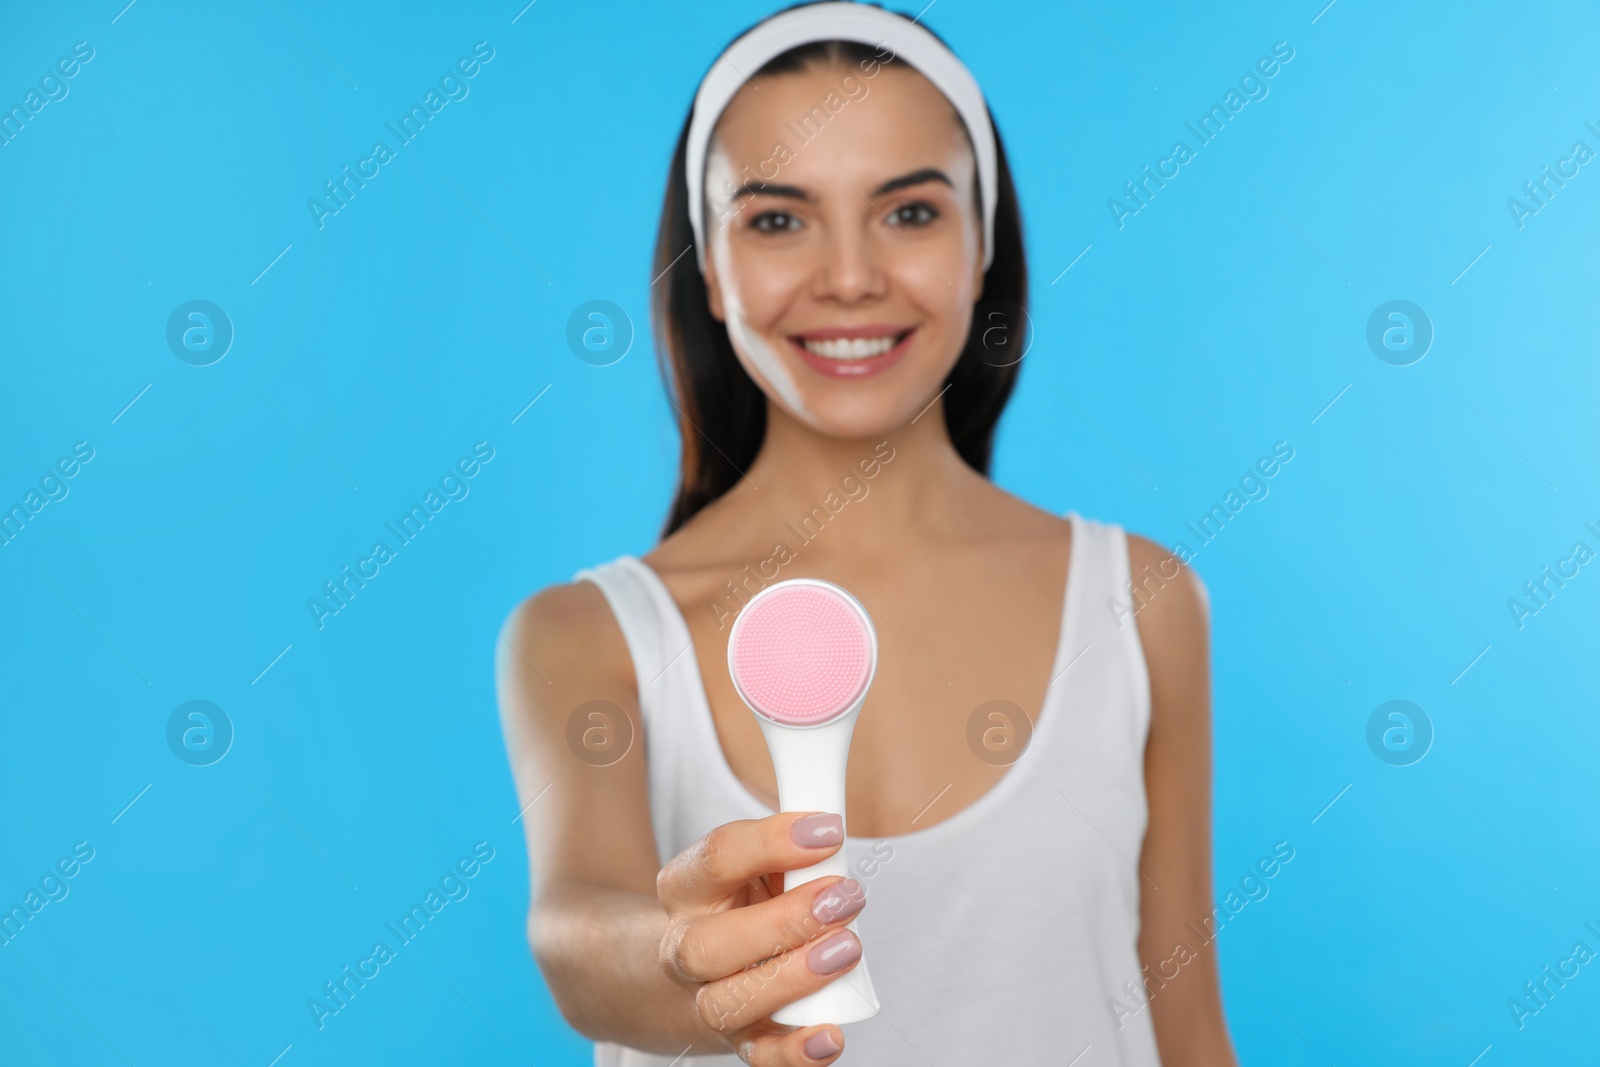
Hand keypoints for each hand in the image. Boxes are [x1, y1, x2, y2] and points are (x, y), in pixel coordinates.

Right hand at [657, 811, 867, 1064]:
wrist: (698, 967)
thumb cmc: (745, 902)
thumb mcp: (757, 866)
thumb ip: (789, 852)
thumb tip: (833, 831)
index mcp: (687, 888)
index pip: (717, 857)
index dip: (772, 841)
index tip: (829, 830)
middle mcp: (686, 947)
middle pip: (710, 944)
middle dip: (784, 920)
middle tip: (845, 897)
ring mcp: (706, 999)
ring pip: (728, 1002)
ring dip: (792, 978)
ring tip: (847, 949)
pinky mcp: (738, 1039)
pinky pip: (759, 1055)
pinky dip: (794, 1052)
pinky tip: (831, 1036)